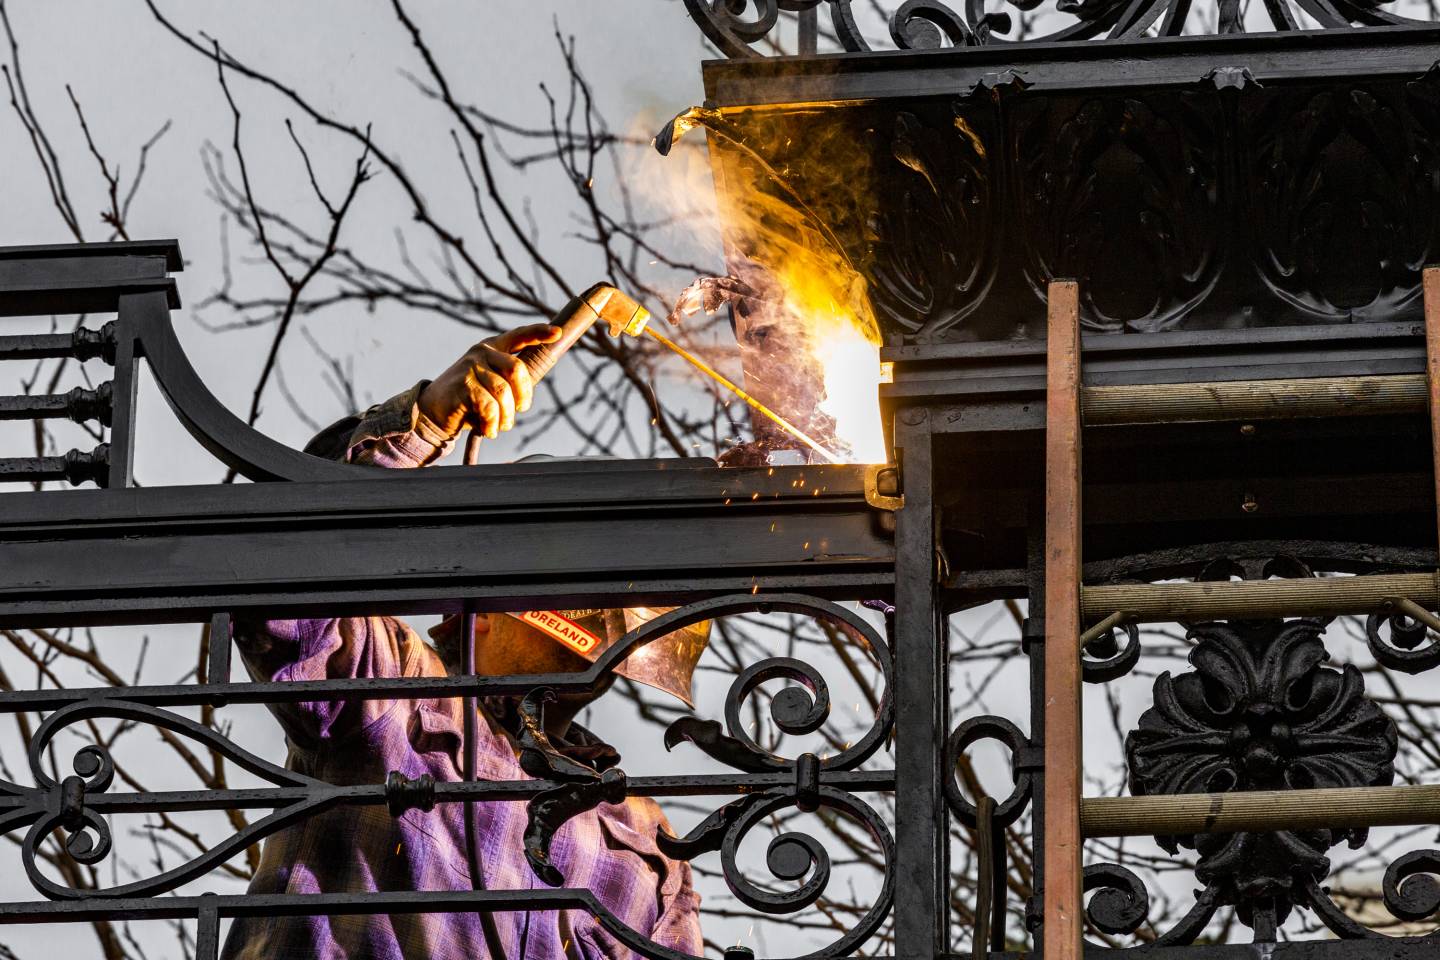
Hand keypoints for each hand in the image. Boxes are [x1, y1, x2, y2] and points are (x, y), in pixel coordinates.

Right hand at [417, 323, 561, 439]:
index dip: (539, 333)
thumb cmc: (468, 399)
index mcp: (493, 347)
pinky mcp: (463, 386)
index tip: (557, 334)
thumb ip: (509, 381)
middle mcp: (482, 353)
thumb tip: (529, 392)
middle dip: (523, 395)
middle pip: (517, 369)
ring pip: (504, 393)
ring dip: (506, 416)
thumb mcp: (491, 383)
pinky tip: (488, 429)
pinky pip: (490, 407)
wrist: (433, 411)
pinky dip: (492, 424)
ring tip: (500, 425)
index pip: (519, 335)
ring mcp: (471, 367)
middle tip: (519, 410)